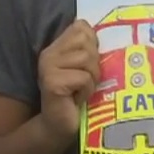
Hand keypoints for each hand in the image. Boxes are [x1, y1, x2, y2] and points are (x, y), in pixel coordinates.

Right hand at [36, 20, 99, 139]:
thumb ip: (89, 49)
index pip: (81, 27)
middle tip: (85, 80)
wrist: (60, 126)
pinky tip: (78, 99)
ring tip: (83, 90)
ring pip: (86, 59)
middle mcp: (49, 53)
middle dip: (94, 63)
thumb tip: (105, 33)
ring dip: (92, 78)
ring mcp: (48, 67)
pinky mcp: (52, 82)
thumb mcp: (85, 68)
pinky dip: (87, 90)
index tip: (88, 64)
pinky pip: (83, 77)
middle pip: (86, 41)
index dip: (92, 44)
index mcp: (56, 46)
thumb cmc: (77, 96)